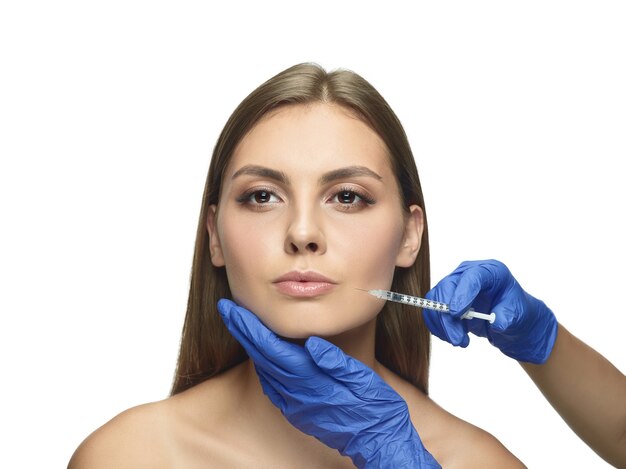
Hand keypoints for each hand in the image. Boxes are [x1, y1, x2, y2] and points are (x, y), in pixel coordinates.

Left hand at [218, 299, 440, 468]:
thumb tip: (311, 342)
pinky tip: (261, 354)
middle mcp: (298, 396)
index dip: (251, 328)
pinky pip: (273, 386)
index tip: (233, 310)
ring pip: (264, 371)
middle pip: (262, 358)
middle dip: (243, 332)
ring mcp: (295, 407)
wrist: (379, 442)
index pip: (272, 350)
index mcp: (312, 383)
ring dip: (250, 346)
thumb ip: (335, 361)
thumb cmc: (376, 409)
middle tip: (226, 309)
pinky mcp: (298, 413)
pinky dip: (262, 366)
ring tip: (240, 324)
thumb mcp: (363, 380)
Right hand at [423, 259, 557, 363]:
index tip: (457, 314)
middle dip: (448, 316)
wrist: (510, 321)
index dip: (462, 294)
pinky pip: (432, 311)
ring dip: (442, 324)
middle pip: (448, 288)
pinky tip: (452, 337)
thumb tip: (497, 323)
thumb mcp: (519, 314)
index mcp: (490, 271)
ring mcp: (455, 285)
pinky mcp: (446, 299)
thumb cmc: (516, 312)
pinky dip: (438, 326)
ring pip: (435, 300)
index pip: (471, 277)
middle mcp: (468, 274)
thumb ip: (508, 316)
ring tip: (460, 341)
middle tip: (457, 339)